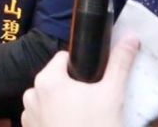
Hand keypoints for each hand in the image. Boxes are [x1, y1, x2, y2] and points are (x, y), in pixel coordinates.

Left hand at [21, 36, 138, 126]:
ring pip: (47, 99)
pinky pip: (41, 117)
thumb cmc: (96, 126)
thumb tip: (129, 38)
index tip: (93, 80)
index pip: (63, 59)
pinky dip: (53, 119)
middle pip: (55, 80)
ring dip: (61, 104)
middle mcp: (31, 94)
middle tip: (92, 103)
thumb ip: (119, 64)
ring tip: (82, 118)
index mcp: (47, 80)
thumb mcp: (112, 94)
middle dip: (72, 88)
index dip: (80, 67)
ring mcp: (28, 115)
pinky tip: (70, 125)